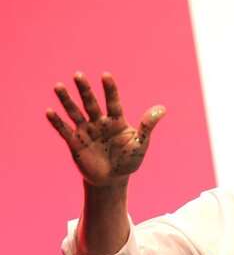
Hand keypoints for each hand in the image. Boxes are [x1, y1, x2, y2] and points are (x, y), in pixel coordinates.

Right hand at [46, 72, 164, 186]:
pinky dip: (57, 122)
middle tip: (78, 74)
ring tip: (58, 86)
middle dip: (85, 89)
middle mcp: (99, 123)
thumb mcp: (140, 144)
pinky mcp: (75, 143)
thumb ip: (147, 126)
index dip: (109, 89)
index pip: (113, 102)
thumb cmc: (128, 160)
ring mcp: (86, 132)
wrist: (112, 179)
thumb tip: (162, 109)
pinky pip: (65, 131)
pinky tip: (50, 112)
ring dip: (67, 101)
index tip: (105, 75)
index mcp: (116, 121)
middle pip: (91, 103)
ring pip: (75, 113)